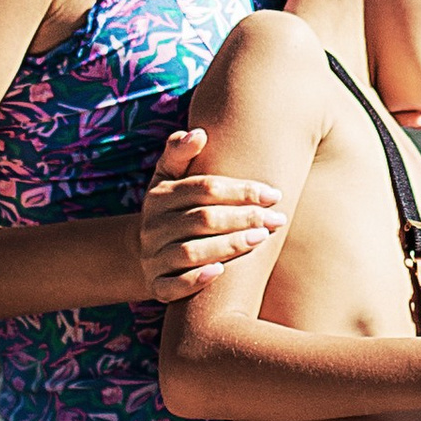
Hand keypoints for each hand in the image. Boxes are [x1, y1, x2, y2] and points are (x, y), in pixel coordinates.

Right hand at [138, 128, 282, 301]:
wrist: (143, 254)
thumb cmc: (172, 211)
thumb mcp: (168, 178)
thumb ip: (180, 153)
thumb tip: (199, 133)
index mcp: (160, 196)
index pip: (203, 189)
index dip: (241, 190)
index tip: (274, 194)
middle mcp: (153, 226)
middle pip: (202, 219)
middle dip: (243, 218)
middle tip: (277, 219)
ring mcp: (153, 257)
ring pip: (190, 252)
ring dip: (228, 246)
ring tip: (261, 238)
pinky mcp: (156, 286)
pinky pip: (173, 287)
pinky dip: (196, 280)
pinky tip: (221, 273)